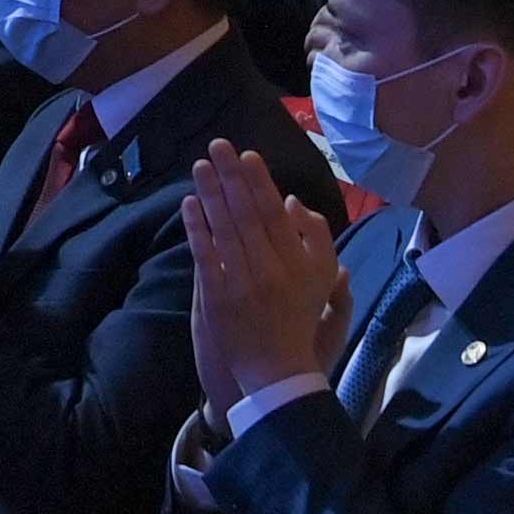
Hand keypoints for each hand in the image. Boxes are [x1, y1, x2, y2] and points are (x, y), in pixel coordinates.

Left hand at [178, 143, 348, 419]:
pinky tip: (190, 204)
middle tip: (217, 145)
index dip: (259, 180)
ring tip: (200, 166)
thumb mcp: (323, 276)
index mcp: (297, 259)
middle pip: (246, 213)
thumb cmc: (300, 315)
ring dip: (211, 193)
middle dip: (231, 176)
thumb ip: (316, 235)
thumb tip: (290, 199)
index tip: (247, 155)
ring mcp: (242, 282)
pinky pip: (206, 255)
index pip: (275, 211)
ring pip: (224, 229)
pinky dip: (197, 227)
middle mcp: (270, 267)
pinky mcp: (218, 297)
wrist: (278, 368)